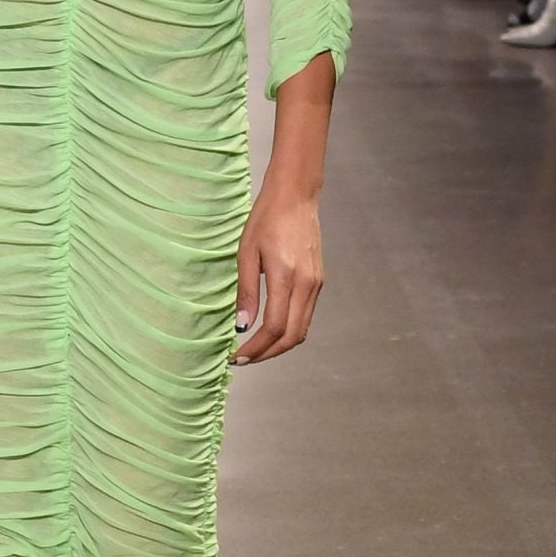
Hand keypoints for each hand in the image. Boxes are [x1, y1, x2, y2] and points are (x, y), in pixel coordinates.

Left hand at [234, 181, 323, 363]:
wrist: (296, 196)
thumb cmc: (266, 219)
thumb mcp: (247, 253)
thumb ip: (246, 292)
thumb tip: (242, 326)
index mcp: (286, 277)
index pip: (273, 327)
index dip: (255, 348)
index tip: (236, 357)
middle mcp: (307, 284)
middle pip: (291, 336)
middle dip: (267, 354)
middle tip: (244, 360)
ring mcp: (316, 284)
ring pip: (301, 329)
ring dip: (278, 345)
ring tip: (254, 349)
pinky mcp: (318, 281)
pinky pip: (305, 315)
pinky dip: (288, 330)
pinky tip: (269, 329)